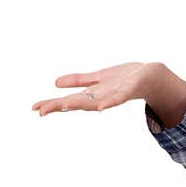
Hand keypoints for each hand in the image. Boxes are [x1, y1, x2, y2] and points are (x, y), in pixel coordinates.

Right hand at [32, 61, 160, 116]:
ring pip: (94, 102)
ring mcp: (114, 95)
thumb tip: (56, 83)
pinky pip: (118, 98)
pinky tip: (100, 107)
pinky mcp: (128, 91)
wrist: (151, 75)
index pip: (68, 100)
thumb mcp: (99, 77)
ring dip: (80, 104)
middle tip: (40, 110)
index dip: (52, 103)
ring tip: (63, 106)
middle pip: (77, 103)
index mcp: (93, 94)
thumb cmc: (125, 78)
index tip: (34, 108)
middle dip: (59, 106)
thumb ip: (79, 80)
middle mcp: (101, 97)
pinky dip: (109, 103)